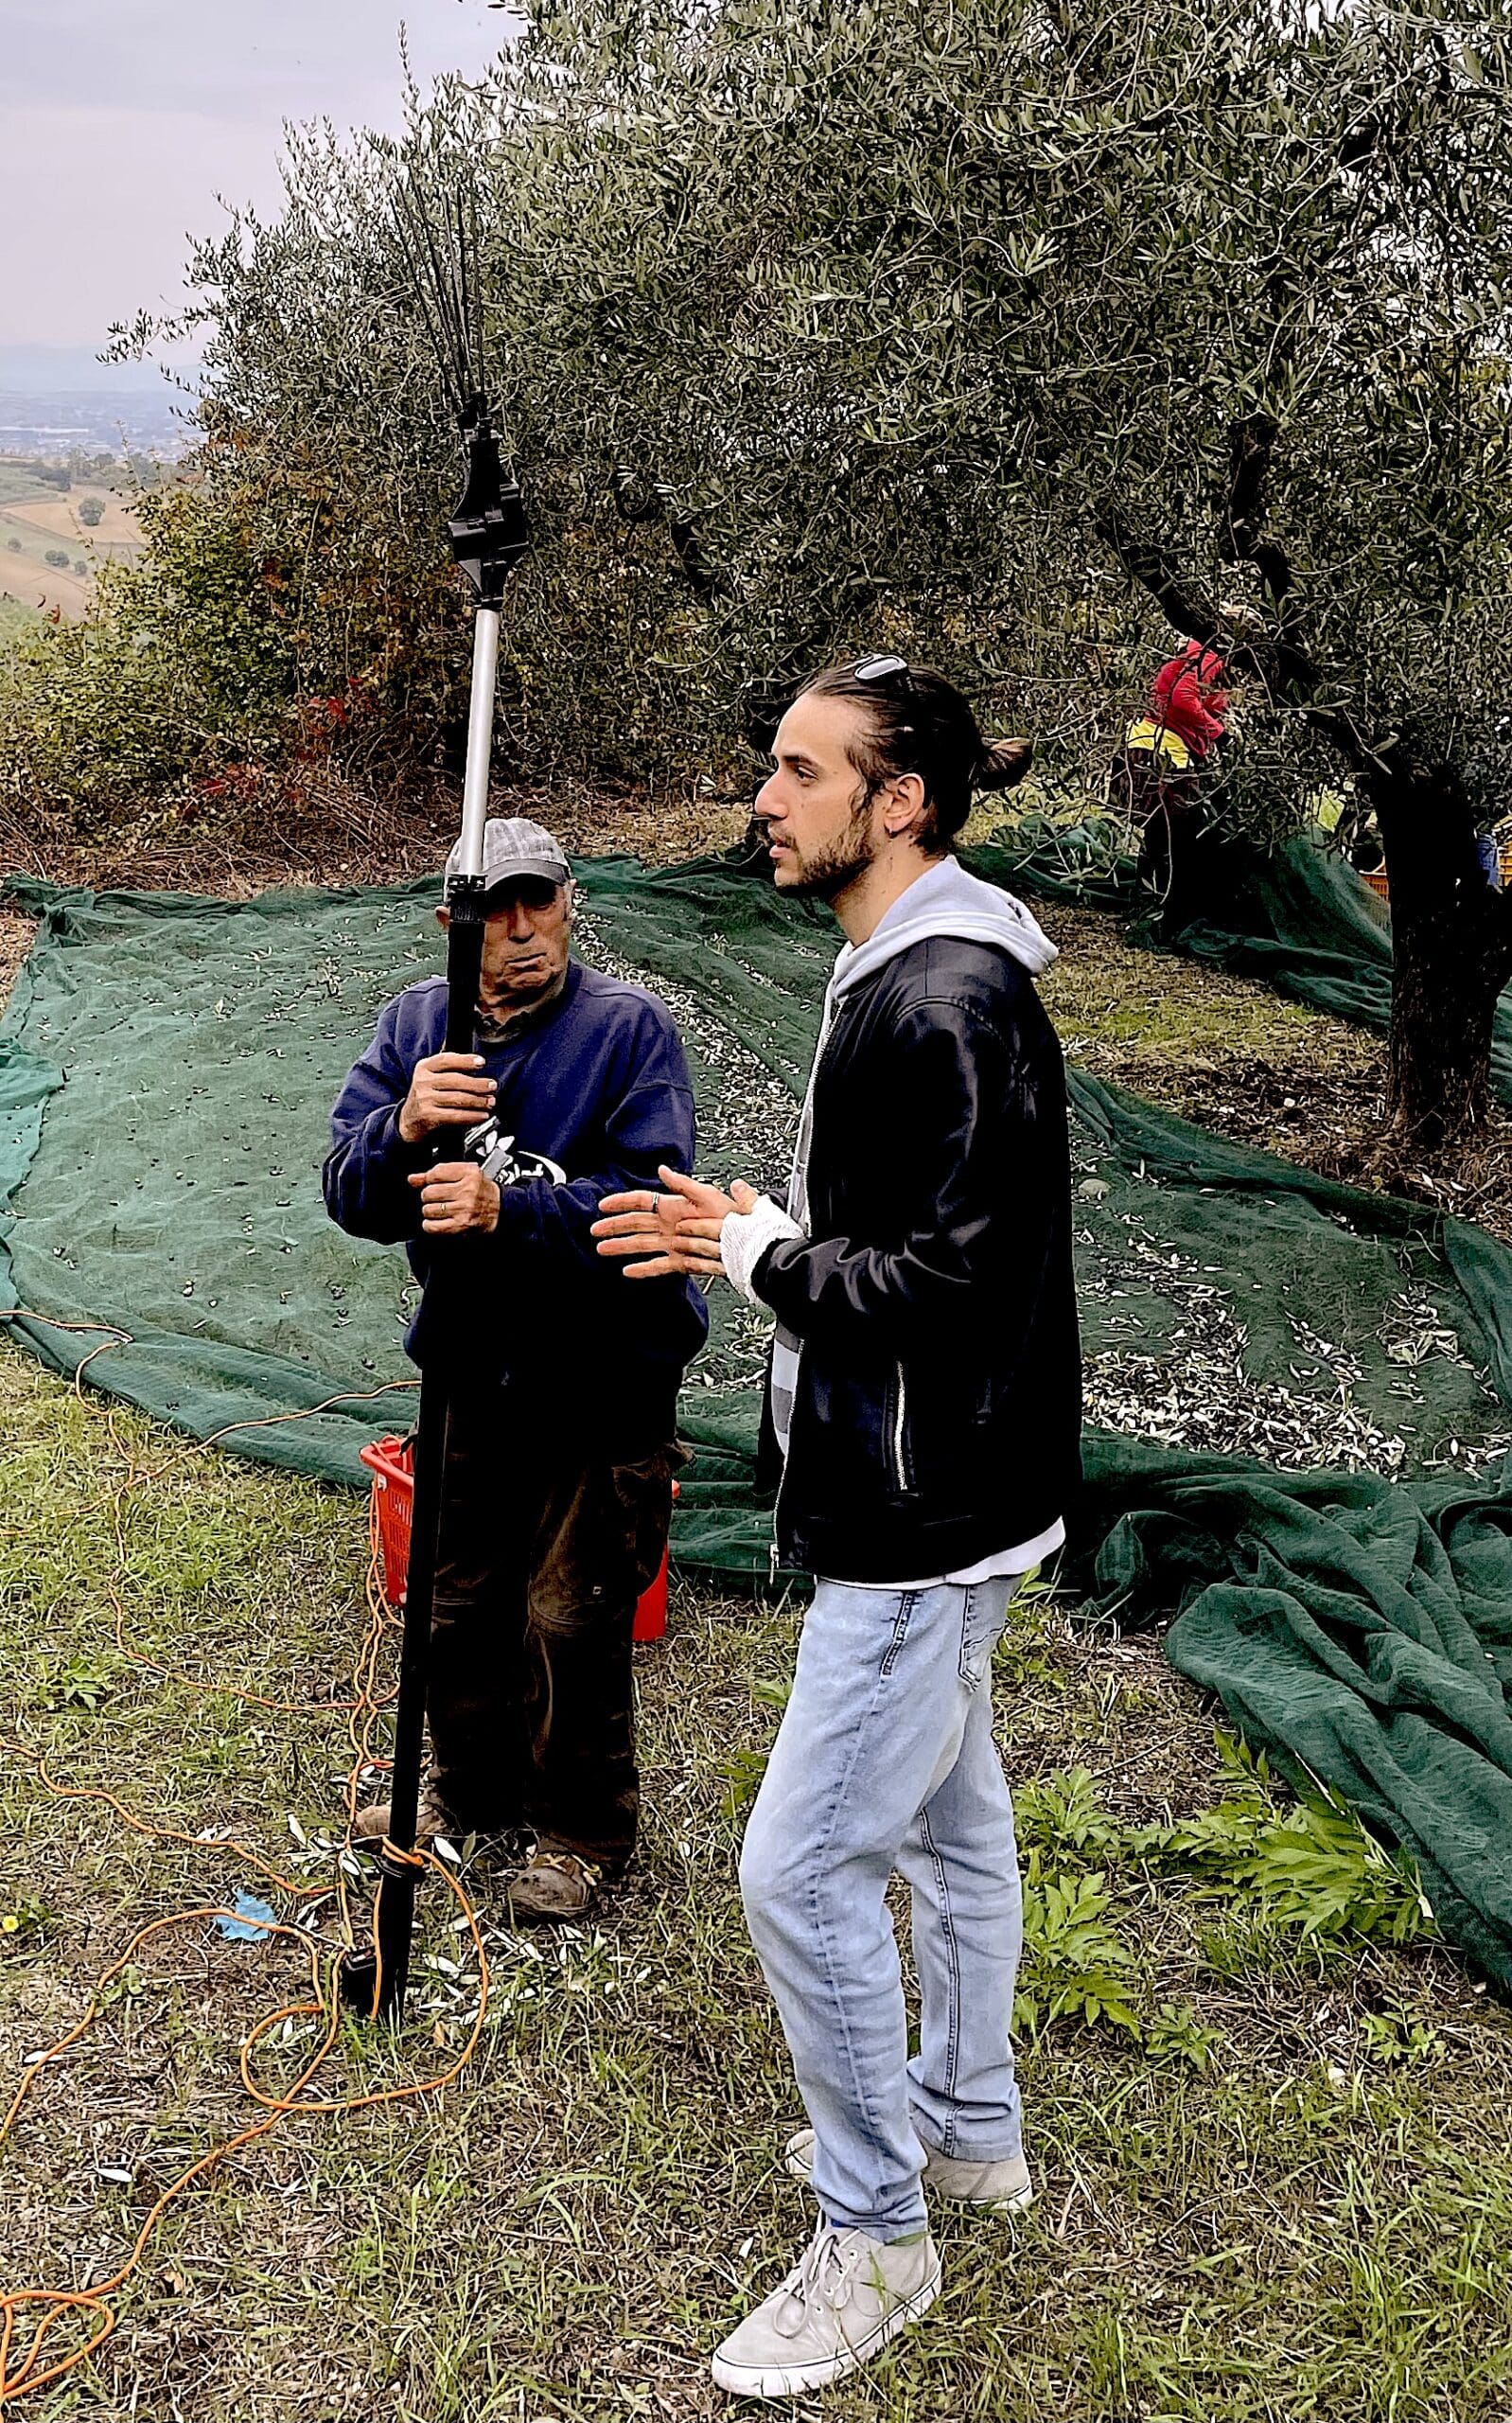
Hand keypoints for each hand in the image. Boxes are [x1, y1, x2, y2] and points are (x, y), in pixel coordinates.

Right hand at [398, 1052, 494, 1144]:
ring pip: (458, 1098)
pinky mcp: (429, 1116)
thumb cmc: (427, 1096)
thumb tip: (477, 1064)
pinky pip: (455, 1115)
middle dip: (477, 1083)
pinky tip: (482, 1115)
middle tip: (492, 1086)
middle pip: (455, 1080)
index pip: (446, 1060)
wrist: (409, 1121)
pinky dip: (472, 1116)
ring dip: (479, 1101)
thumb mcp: (431, 1077)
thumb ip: (450, 1068)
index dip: (465, 1060)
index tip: (481, 1062)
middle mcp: (422, 1082)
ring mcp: (424, 1099)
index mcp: (424, 1068)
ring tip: (490, 1102)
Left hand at [407, 1161, 500, 1235]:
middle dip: (429, 1196)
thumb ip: (437, 1174)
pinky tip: (436, 1221)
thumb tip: (412, 1179)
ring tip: (440, 1209)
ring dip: (430, 1211)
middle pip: (429, 1192)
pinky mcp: (461, 1225)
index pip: (435, 1173)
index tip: (432, 1183)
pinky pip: (433, 1226)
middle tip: (438, 1198)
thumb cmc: (481, 1190)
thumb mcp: (463, 1174)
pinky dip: (430, 1225)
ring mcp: (464, 1208)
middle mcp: (468, 1190)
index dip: (428, 1179)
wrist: (501, 1209)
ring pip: (428, 1209)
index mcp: (469, 1173)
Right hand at [592, 1165, 758, 1280]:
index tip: (603, 1205)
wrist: (746, 1240)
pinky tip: (627, 1271)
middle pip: (635, 1224)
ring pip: (641, 1245)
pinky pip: (657, 1265)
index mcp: (674, 1206)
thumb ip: (682, 1184)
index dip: (621, 1203)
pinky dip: (643, 1269)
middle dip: (614, 1226)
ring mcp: (673, 1243)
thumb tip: (662, 1169)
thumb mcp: (707, 1195)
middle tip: (594, 1230)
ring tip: (602, 1249)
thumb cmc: (730, 1216)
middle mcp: (669, 1224)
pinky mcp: (680, 1261)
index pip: (641, 1201)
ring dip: (621, 1247)